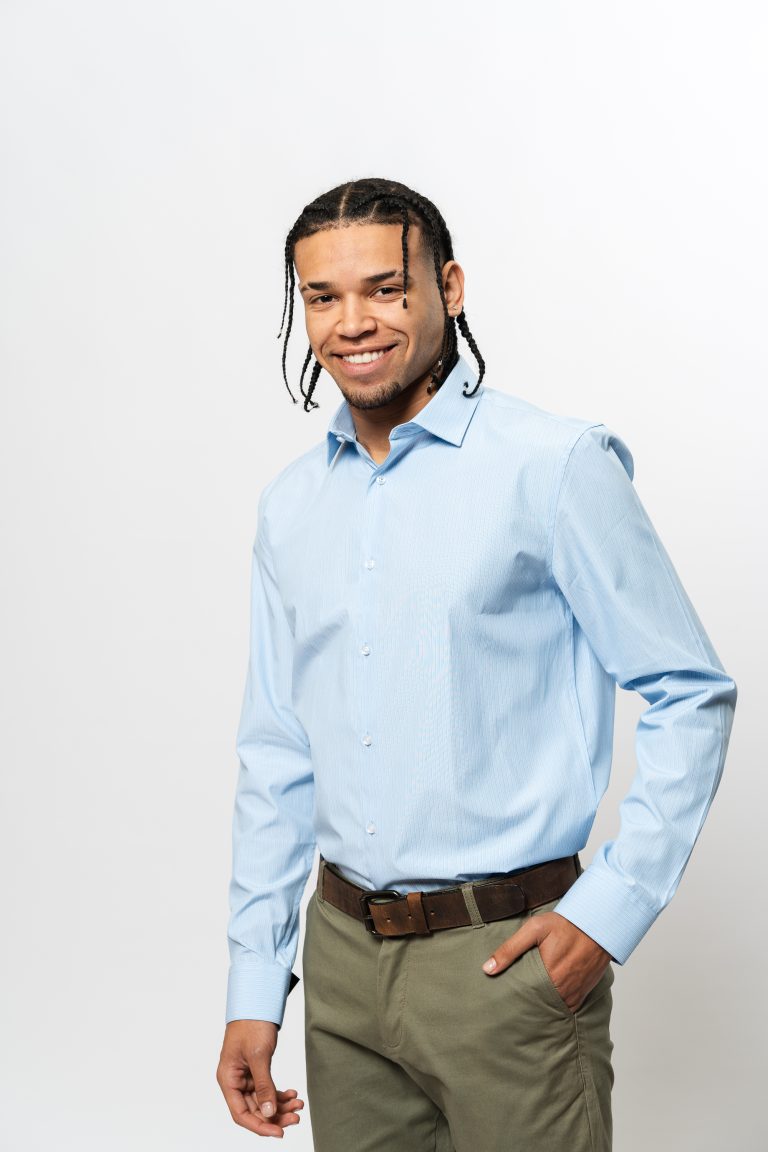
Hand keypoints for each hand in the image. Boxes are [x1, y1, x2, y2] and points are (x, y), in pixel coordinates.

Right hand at [217, 1019, 303, 1137]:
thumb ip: (264, 1086)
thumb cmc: (251, 1024)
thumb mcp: (259, 1056)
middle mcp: (235, 1081)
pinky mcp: (256, 1070)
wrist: (258, 1002)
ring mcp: (245, 1076)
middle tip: (296, 1117)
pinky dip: (280, 1094)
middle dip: (275, 1116)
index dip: (259, 1126)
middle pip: (254, 1110)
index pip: (241, 1113)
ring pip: (263, 1101)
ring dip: (280, 1106)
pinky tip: (293, 1094)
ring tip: (298, 1105)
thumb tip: (270, 1113)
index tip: (278, 1132)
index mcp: (228, 1079)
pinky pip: (267, 1089)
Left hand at [481, 912, 611, 1012]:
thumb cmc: (565, 925)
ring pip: (553, 1009)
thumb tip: (487, 969)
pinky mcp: (583, 993)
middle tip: (510, 1006)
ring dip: (541, 1007)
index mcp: (548, 976)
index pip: (524, 999)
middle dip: (526, 1007)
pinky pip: (567, 1007)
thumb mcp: (534, 929)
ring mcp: (574, 993)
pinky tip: (546, 1000)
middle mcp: (563, 990)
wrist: (597, 924)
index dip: (513, 1001)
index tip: (502, 1001)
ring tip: (526, 1004)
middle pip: (538, 1007)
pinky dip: (556, 1006)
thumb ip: (510, 949)